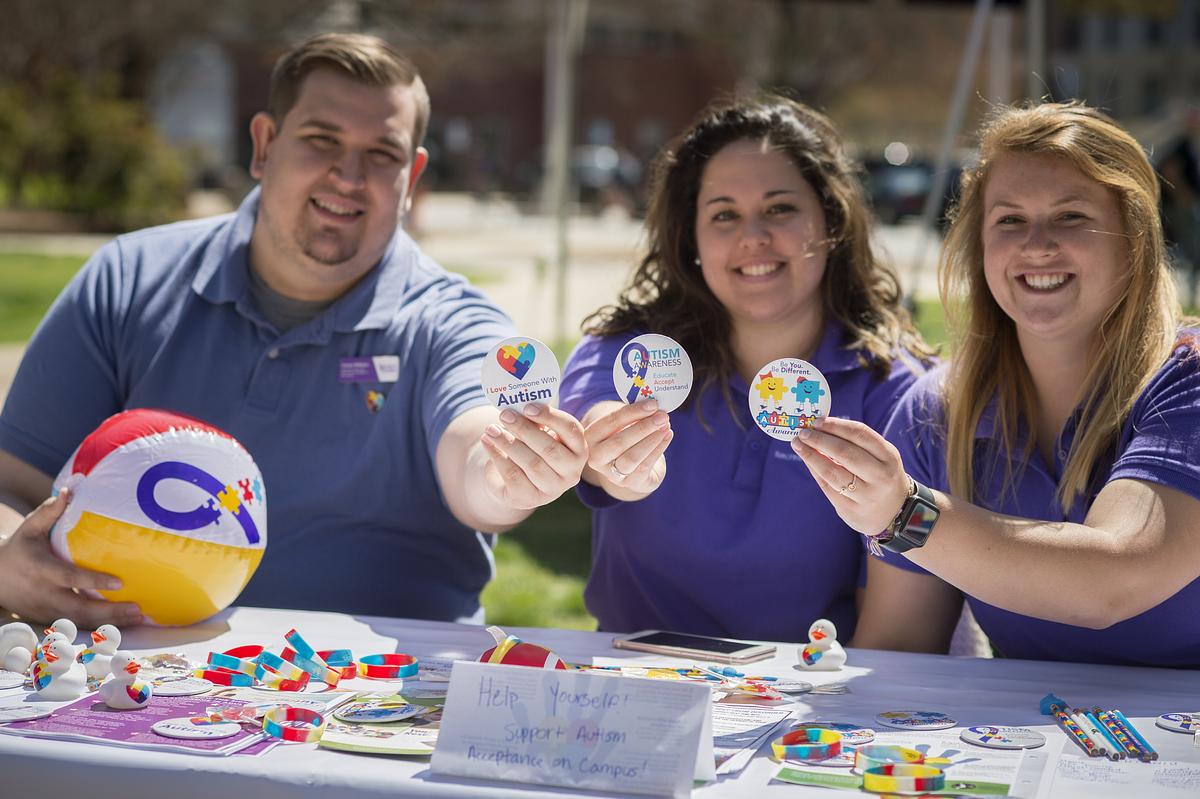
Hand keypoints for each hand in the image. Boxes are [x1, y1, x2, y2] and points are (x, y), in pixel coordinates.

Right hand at [0, 489, 142, 626]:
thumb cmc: (19, 548)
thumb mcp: (30, 527)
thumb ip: (50, 511)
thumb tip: (70, 490)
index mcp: (41, 569)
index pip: (70, 578)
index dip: (93, 581)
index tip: (119, 582)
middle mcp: (44, 593)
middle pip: (79, 608)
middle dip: (109, 611)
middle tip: (138, 608)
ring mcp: (45, 610)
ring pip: (79, 622)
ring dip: (109, 623)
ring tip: (138, 616)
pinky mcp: (48, 620)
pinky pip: (75, 626)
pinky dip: (98, 628)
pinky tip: (122, 623)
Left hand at [479, 403, 587, 509]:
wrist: (516, 480)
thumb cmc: (531, 448)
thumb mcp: (537, 433)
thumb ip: (534, 422)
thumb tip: (516, 410)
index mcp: (579, 450)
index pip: (570, 430)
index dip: (550, 417)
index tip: (528, 407)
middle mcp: (571, 472)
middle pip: (549, 448)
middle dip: (524, 429)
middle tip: (505, 415)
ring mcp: (553, 489)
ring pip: (531, 463)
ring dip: (508, 443)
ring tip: (490, 429)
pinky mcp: (530, 499)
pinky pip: (513, 476)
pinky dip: (497, 456)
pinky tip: (486, 442)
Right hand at [582, 400, 672, 496]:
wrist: (633, 467)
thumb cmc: (627, 438)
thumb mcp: (623, 425)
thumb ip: (632, 415)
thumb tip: (652, 405)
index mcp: (589, 438)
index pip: (609, 423)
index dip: (632, 412)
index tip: (652, 404)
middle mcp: (595, 458)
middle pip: (618, 442)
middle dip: (643, 427)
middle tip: (662, 416)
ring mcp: (611, 474)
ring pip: (631, 457)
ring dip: (651, 440)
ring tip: (665, 425)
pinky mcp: (629, 483)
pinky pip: (645, 466)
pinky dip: (658, 449)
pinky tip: (667, 435)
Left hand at [791, 417, 910, 535]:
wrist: (894, 512)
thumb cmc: (880, 475)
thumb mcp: (880, 457)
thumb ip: (855, 443)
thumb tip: (820, 427)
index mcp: (889, 456)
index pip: (860, 434)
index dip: (835, 425)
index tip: (817, 421)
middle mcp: (880, 476)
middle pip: (845, 452)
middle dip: (820, 440)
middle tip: (803, 433)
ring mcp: (866, 495)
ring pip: (833, 472)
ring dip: (811, 456)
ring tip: (798, 445)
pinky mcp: (851, 510)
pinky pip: (827, 487)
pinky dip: (814, 471)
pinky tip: (807, 462)